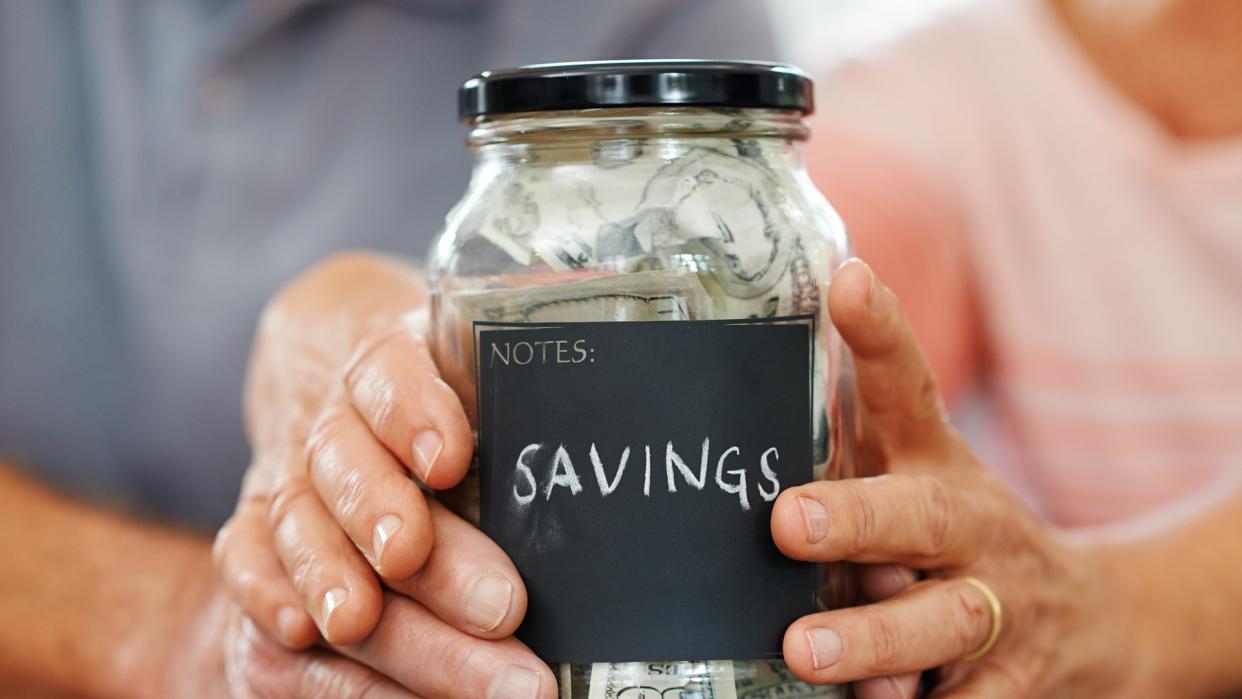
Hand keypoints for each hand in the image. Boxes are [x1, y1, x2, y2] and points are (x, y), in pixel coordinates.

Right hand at [213, 252, 554, 696]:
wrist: (333, 372)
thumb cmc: (439, 384)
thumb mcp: (478, 358)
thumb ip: (528, 361)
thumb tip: (614, 354)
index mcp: (389, 359)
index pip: (390, 373)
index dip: (414, 412)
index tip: (452, 459)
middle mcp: (329, 418)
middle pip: (345, 462)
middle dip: (397, 524)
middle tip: (494, 600)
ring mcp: (283, 476)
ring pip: (296, 522)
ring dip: (337, 579)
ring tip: (372, 624)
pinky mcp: (253, 531)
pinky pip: (242, 562)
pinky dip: (265, 597)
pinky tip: (301, 633)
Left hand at [771, 260, 1143, 697]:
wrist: (1088, 620)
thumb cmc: (953, 540)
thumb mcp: (911, 481)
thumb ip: (844, 454)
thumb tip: (731, 421)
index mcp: (934, 465)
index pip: (909, 389)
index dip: (880, 336)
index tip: (847, 283)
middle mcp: (970, 527)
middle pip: (922, 515)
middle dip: (859, 517)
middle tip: (789, 520)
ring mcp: (1000, 606)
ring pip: (941, 620)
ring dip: (875, 636)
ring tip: (807, 650)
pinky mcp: (1015, 683)